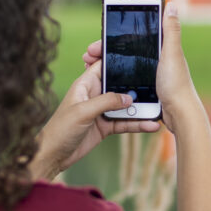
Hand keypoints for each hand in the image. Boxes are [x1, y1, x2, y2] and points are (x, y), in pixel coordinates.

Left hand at [30, 59, 159, 180]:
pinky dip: (137, 124)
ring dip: (140, 108)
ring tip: (157, 110)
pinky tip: (150, 125)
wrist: (54, 155)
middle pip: (119, 85)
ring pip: (125, 106)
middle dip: (136, 85)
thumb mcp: (83, 112)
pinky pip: (125, 122)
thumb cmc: (60, 129)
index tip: (137, 55)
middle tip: (156, 85)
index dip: (117, 59)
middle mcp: (95, 95)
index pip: (103, 65)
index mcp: (85, 85)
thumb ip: (106, 102)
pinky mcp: (106, 126)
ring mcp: (101, 111)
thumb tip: (129, 97)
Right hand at [82, 3, 196, 134]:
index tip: (97, 40)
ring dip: (104, 66)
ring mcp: (149, 77)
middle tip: (87, 55)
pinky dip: (111, 81)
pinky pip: (124, 82)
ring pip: (122, 67)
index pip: (131, 38)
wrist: (179, 115)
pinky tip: (101, 83)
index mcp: (160, 50)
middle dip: (104, 52)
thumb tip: (171, 4)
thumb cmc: (176, 84)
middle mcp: (154, 61)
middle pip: (123, 52)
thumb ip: (170, 30)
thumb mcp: (171, 53)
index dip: (113, 37)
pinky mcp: (146, 91)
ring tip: (88, 68)